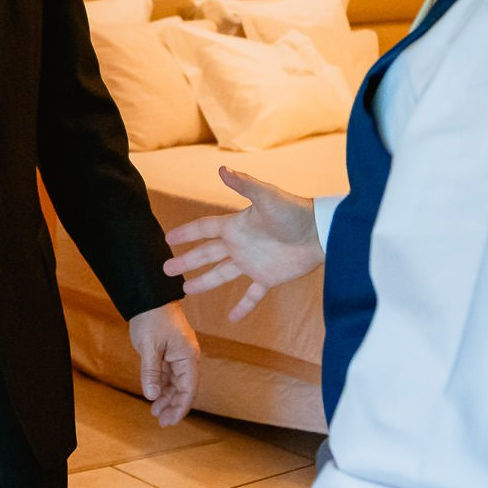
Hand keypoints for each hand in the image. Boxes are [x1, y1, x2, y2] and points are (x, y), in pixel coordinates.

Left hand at [127, 300, 199, 426]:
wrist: (149, 296)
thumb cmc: (151, 318)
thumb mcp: (149, 347)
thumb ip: (151, 372)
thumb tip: (152, 396)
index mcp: (188, 356)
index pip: (188, 388)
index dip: (180, 407)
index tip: (170, 421)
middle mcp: (187, 357)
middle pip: (184, 388)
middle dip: (173, 405)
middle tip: (162, 422)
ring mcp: (179, 355)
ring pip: (176, 382)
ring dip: (167, 397)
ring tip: (155, 412)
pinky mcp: (170, 352)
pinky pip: (169, 374)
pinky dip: (162, 386)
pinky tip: (155, 396)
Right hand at [163, 167, 324, 322]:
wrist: (321, 232)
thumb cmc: (294, 211)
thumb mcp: (267, 196)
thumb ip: (244, 185)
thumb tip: (222, 169)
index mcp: (235, 226)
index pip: (204, 229)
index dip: (185, 233)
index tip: (167, 238)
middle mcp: (240, 245)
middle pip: (206, 254)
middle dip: (186, 261)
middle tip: (166, 269)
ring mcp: (252, 263)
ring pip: (222, 275)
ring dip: (204, 282)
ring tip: (186, 289)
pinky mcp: (268, 277)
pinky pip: (252, 295)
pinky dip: (243, 306)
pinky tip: (232, 318)